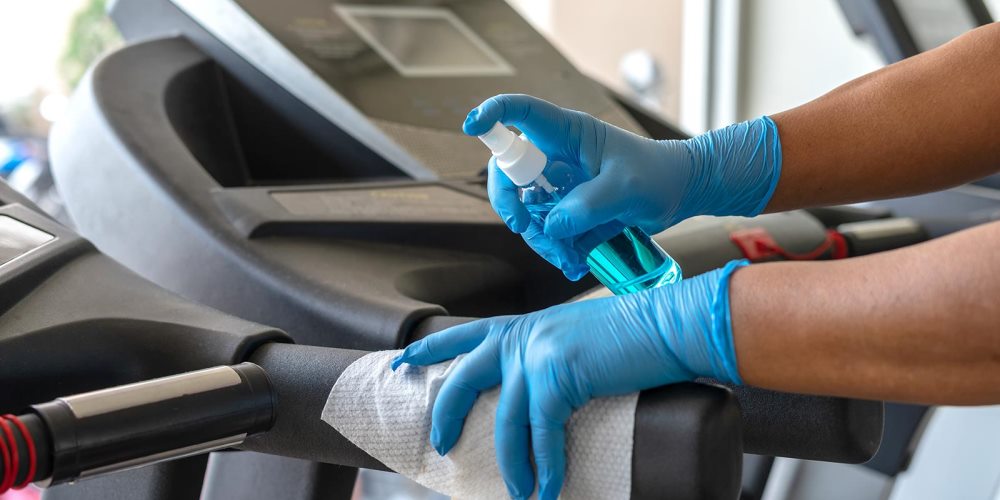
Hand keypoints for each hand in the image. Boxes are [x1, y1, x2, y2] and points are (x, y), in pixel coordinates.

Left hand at [392, 260, 746, 498]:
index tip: (401, 363)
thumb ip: (552, 360)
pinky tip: (548, 488)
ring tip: (517, 491)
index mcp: (525, 326)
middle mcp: (524, 336)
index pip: (463, 335)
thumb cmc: (635, 336)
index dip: (429, 351)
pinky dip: (545, 467)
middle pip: (464, 378)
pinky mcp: (558, 376)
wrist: (671, 324)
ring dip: (510, 463)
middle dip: (446, 413)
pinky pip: (540, 434)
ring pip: (504, 419)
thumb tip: (544, 396)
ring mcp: (538, 354)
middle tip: (441, 444)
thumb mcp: (578, 341)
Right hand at [464, 94, 780, 279]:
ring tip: (570, 261)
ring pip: (525, 210)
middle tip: (527, 230)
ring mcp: (556, 182)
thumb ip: (590, 205)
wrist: (678, 193)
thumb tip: (552, 226)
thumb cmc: (657, 175)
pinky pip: (544, 229)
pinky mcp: (564, 207)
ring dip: (539, 239)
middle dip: (512, 206)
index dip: (493, 114)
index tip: (472, 126)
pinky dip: (554, 249)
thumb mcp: (627, 188)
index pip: (521, 113)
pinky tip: (574, 264)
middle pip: (508, 173)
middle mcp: (553, 155)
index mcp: (566, 133)